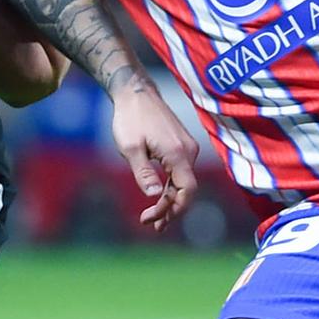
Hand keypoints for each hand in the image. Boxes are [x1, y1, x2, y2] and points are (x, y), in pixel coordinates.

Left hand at [111, 83, 200, 232]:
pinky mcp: (181, 146)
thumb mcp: (131, 148)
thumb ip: (144, 173)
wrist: (135, 93)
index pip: (187, 191)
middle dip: (171, 210)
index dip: (172, 210)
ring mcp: (187, 148)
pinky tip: (160, 198)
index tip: (150, 219)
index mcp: (178, 153)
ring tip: (155, 219)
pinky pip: (181, 173)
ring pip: (184, 182)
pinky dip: (171, 188)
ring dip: (170, 201)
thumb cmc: (130, 118)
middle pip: (187, 190)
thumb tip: (155, 196)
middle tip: (151, 225)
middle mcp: (188, 151)